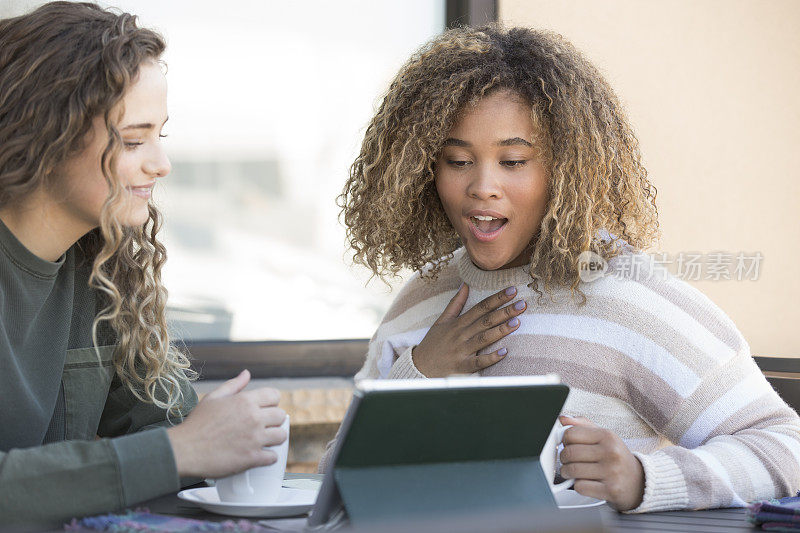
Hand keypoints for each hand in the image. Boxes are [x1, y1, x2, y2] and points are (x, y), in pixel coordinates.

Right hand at [167, 369, 286, 478]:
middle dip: (273, 421)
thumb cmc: (196, 424)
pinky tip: (259, 455)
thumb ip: (233, 385)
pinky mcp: (252, 457)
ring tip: (263, 441)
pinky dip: (268, 458)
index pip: (274, 395)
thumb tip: (246, 374)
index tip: (265, 410)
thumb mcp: (213, 398)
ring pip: (281, 436)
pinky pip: (273, 457)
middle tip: (263, 427)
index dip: (271, 403)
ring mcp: (254, 438)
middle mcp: (253, 418)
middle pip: (281, 416)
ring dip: (274, 439)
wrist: (185, 450)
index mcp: (245, 401)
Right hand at [411, 284, 525, 377]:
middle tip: (522, 304)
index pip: (480, 307)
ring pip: (484, 339)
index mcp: (458, 323)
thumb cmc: (433, 343)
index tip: (512, 290)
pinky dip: (491, 357)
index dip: (497, 298)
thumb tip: (465, 284)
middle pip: (485, 320)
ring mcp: (461, 351)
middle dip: (504, 311)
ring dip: (500, 330)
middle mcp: (461, 335)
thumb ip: (455, 303)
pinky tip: (504, 352)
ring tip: (517, 322)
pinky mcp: (462, 367)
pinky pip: (478, 362)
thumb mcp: (442, 320)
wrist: (419, 366)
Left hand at [558, 415, 644, 510]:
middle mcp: (611, 452)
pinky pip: (580, 486)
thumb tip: (563, 419)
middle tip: (568, 460)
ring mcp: (612, 472)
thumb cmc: (616, 457)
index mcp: (608, 436)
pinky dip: (577, 485)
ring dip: (567, 472)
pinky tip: (585, 482)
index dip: (565, 440)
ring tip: (573, 471)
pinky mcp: (611, 490)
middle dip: (564, 458)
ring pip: (572, 470)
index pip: (571, 434)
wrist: (639, 481)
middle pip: (569, 453)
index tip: (568, 444)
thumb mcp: (603, 436)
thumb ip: (582, 425)